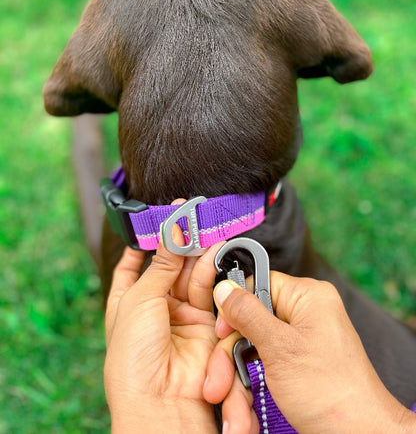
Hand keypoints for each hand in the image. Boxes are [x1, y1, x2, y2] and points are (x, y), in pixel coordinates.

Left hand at [104, 200, 222, 432]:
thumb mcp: (140, 300)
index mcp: (126, 302)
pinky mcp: (205, 324)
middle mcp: (155, 307)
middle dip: (178, 243)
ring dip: (196, 253)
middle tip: (190, 218)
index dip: (143, 242)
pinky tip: (211, 253)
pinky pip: (207, 291)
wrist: (161, 403)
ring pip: (190, 275)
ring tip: (205, 232)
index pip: (132, 265)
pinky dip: (209, 270)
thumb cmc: (133, 358)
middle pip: (168, 266)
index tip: (157, 219)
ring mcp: (180, 316)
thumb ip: (161, 264)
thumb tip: (172, 230)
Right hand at [205, 273, 415, 433]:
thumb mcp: (279, 347)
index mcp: (308, 296)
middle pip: (251, 320)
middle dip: (232, 355)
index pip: (258, 284)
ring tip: (236, 411)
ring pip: (253, 346)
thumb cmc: (330, 391)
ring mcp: (300, 339)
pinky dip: (252, 385)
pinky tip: (246, 410)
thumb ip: (247, 314)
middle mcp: (305, 313)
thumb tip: (224, 288)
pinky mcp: (296, 362)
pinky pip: (264, 363)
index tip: (221, 333)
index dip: (235, 308)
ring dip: (238, 378)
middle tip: (219, 382)